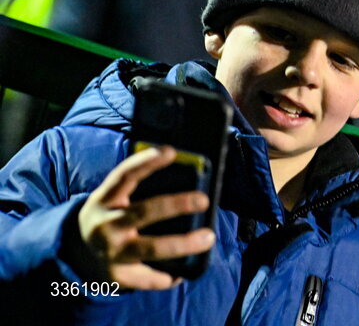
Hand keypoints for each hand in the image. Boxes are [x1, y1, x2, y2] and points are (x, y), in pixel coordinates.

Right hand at [76, 146, 214, 289]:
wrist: (78, 250)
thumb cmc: (112, 214)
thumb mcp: (115, 197)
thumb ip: (139, 186)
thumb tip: (188, 171)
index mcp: (105, 198)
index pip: (124, 175)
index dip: (145, 162)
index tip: (170, 151)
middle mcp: (106, 224)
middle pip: (144, 212)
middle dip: (176, 205)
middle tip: (204, 200)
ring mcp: (111, 251)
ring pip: (151, 248)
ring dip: (183, 244)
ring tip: (208, 237)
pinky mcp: (116, 275)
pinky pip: (147, 278)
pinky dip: (168, 277)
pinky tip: (183, 273)